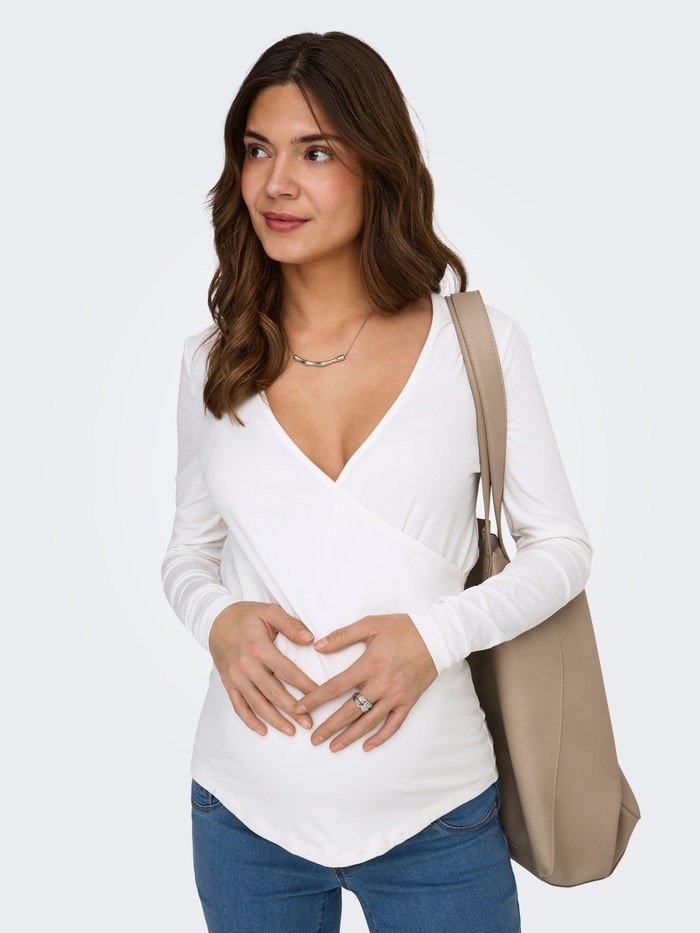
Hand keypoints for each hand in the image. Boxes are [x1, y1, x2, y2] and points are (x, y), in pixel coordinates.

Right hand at [209, 602, 318, 736]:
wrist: (215, 621)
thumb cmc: (246, 615)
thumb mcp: (270, 612)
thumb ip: (291, 625)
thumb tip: (311, 639)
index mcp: (259, 648)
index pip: (287, 671)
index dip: (305, 685)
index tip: (320, 695)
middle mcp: (246, 665)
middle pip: (273, 692)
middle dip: (293, 710)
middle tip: (310, 722)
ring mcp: (235, 677)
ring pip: (257, 704)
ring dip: (275, 720)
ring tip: (292, 731)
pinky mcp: (228, 683)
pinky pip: (238, 706)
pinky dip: (250, 720)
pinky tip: (263, 731)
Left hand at [294, 613, 437, 751]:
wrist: (437, 636)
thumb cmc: (402, 628)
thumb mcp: (370, 624)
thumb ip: (342, 636)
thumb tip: (318, 646)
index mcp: (368, 665)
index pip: (335, 686)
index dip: (315, 699)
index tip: (300, 708)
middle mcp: (381, 684)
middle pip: (350, 711)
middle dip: (329, 726)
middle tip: (313, 739)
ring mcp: (396, 696)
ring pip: (369, 722)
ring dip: (350, 736)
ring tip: (333, 747)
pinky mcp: (408, 701)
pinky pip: (393, 725)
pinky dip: (380, 738)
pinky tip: (367, 746)